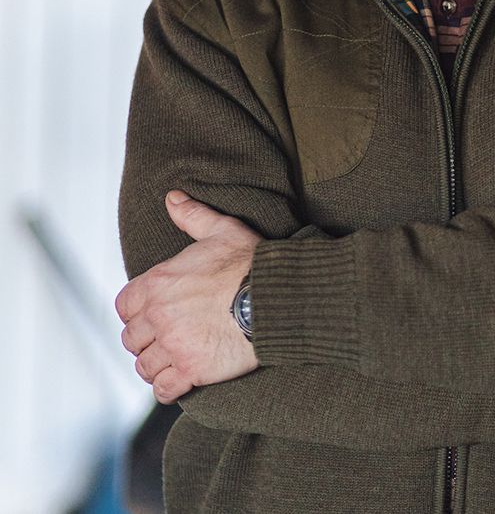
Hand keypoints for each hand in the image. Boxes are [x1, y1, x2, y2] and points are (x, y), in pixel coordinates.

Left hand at [115, 191, 261, 403]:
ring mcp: (174, 345)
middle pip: (132, 338)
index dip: (136, 312)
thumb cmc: (251, 263)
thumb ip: (193, 216)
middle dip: (146, 339)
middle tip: (165, 339)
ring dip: (156, 364)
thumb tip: (172, 198)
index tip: (151, 315)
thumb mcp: (223, 230)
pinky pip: (163, 389)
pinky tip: (180, 380)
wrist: (276, 298)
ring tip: (172, 360)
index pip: (125, 305)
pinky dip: (168, 388)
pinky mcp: (191, 371)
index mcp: (160, 282)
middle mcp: (159, 315)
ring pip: (145, 365)